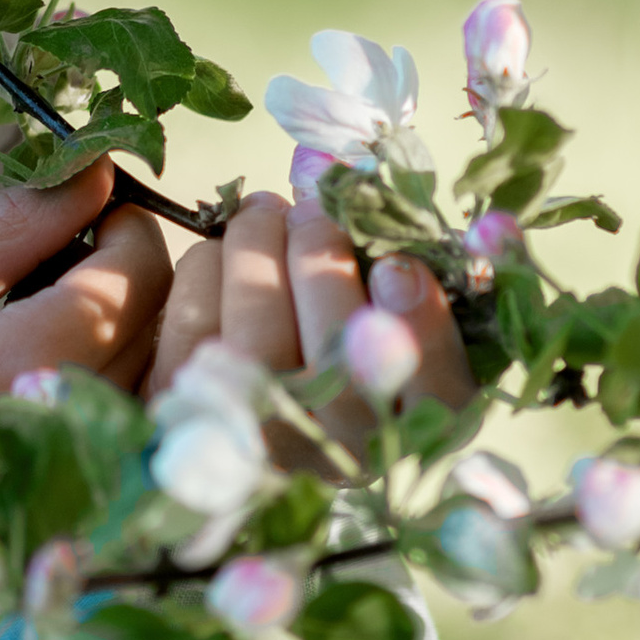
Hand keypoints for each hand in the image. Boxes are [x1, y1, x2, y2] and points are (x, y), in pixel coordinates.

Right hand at [0, 159, 167, 570]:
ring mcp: (86, 476)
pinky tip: (43, 382)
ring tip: (49, 314)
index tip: (86, 203)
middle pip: (162, 322)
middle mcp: (85, 420)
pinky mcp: (73, 514)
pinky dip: (108, 388)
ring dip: (125, 330)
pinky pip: (126, 432)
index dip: (126, 219)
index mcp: (42, 353)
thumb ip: (4, 230)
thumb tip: (85, 170)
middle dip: (130, 269)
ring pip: (153, 378)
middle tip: (66, 248)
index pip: (141, 267)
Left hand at [148, 186, 472, 441]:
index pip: (442, 397)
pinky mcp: (198, 417)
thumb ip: (400, 260)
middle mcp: (344, 447)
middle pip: (340, 357)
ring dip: (260, 249)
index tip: (400, 268)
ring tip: (266, 214)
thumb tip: (375, 193)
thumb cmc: (329, 315)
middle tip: (314, 212)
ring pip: (262, 337)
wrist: (229, 382)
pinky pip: (200, 327)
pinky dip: (210, 268)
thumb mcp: (381, 295)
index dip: (424, 332)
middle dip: (321, 261)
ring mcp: (267, 439)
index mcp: (414, 420)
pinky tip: (224, 249)